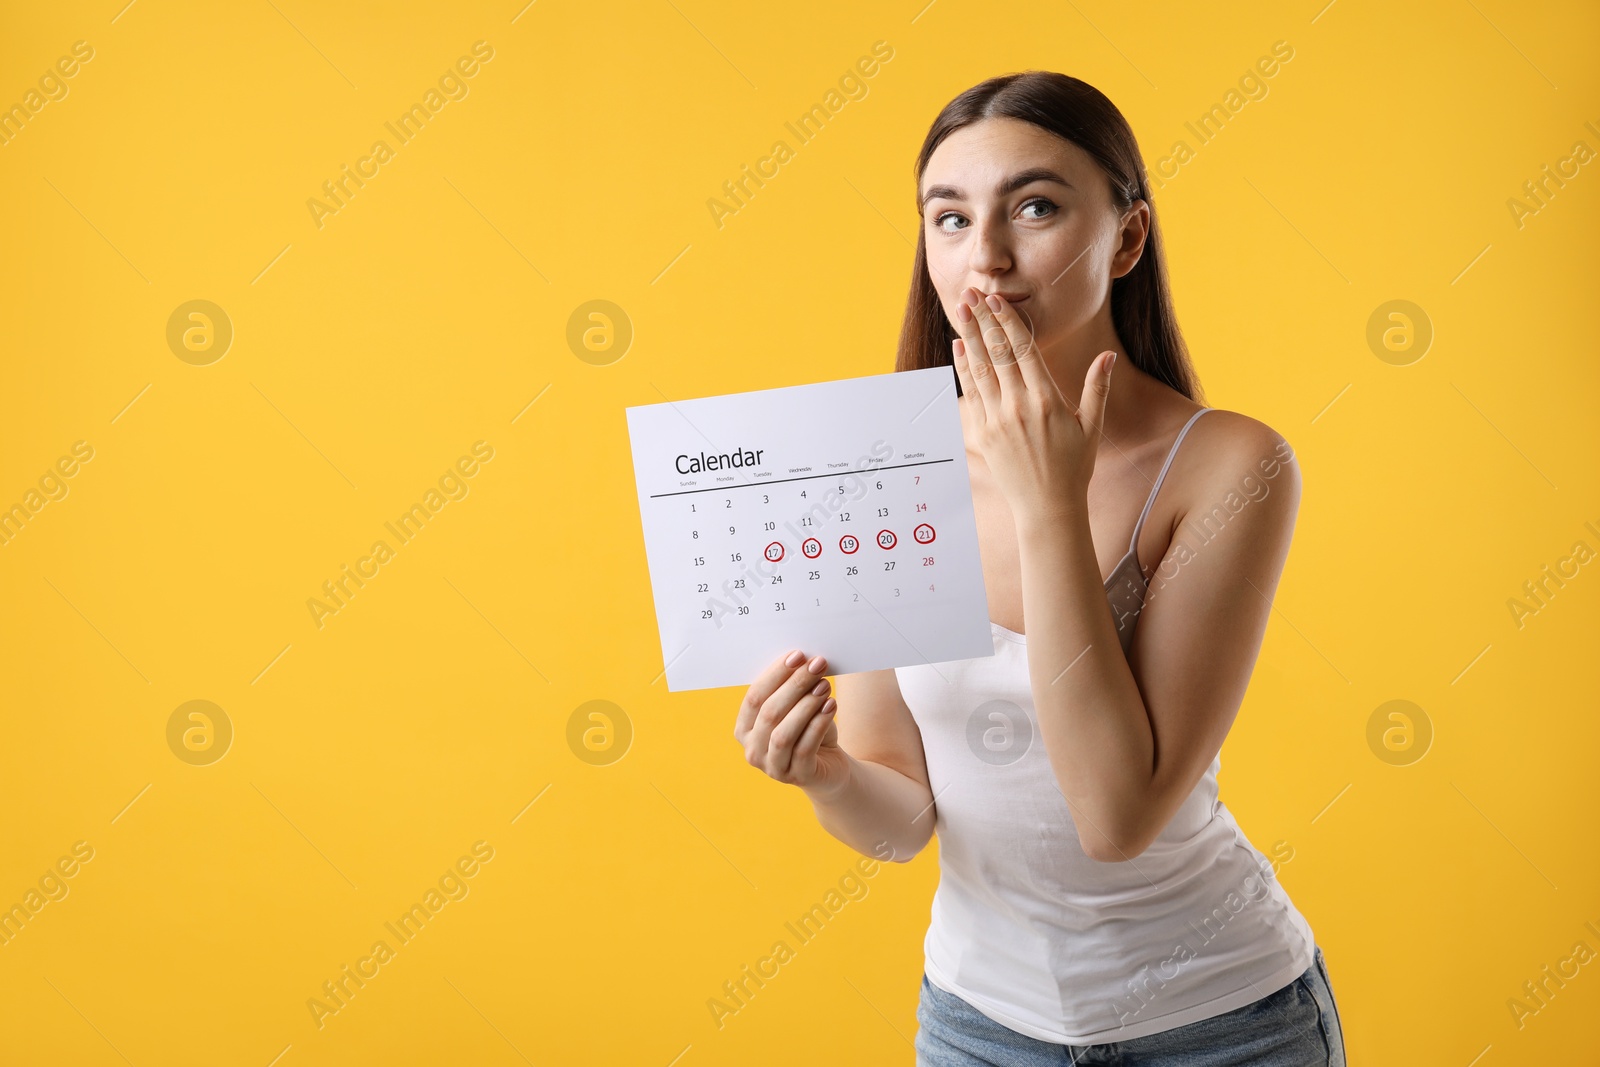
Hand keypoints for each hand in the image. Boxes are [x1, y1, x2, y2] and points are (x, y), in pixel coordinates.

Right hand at [734, 649, 850, 797]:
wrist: (829, 768)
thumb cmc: (808, 732)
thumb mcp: (796, 709)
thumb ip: (790, 689)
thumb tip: (801, 658)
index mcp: (744, 729)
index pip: (754, 697)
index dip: (775, 675)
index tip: (797, 655)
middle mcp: (753, 751)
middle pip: (769, 713)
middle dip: (794, 685)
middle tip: (816, 665)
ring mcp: (773, 768)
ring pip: (783, 733)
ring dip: (806, 705)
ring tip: (824, 685)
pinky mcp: (798, 776)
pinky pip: (805, 748)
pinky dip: (818, 724)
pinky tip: (831, 705)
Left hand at [949, 286, 1114, 521]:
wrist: (1047, 506)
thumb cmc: (1074, 466)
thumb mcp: (1092, 426)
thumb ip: (1097, 388)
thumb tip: (1108, 356)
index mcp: (1046, 400)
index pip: (1022, 350)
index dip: (1007, 321)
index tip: (996, 300)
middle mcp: (1018, 406)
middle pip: (996, 353)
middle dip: (982, 319)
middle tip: (971, 292)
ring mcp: (996, 420)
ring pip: (979, 368)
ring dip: (969, 335)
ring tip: (960, 308)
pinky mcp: (981, 434)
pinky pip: (970, 392)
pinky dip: (963, 367)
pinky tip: (959, 345)